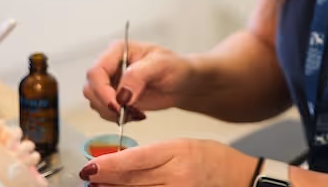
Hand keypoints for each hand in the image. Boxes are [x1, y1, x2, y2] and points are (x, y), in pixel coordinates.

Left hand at [79, 139, 258, 186]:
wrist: (239, 177)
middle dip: (106, 180)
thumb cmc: (212, 159)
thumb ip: (152, 155)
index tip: (91, 166)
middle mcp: (177, 176)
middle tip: (89, 177)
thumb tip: (120, 162)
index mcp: (177, 152)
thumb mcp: (181, 145)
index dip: (109, 165)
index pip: (136, 159)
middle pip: (132, 181)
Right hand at [83, 41, 197, 121]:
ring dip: (113, 113)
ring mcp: (111, 83)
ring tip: (136, 111)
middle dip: (107, 104)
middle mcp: (110, 65)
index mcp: (118, 51)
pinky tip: (136, 113)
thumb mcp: (161, 65)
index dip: (102, 91)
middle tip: (126, 111)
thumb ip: (139, 75)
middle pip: (91, 88)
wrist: (184, 83)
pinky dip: (118, 118)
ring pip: (95, 102)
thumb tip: (121, 94)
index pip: (96, 71)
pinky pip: (105, 112)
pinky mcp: (115, 98)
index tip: (117, 105)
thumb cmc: (176, 67)